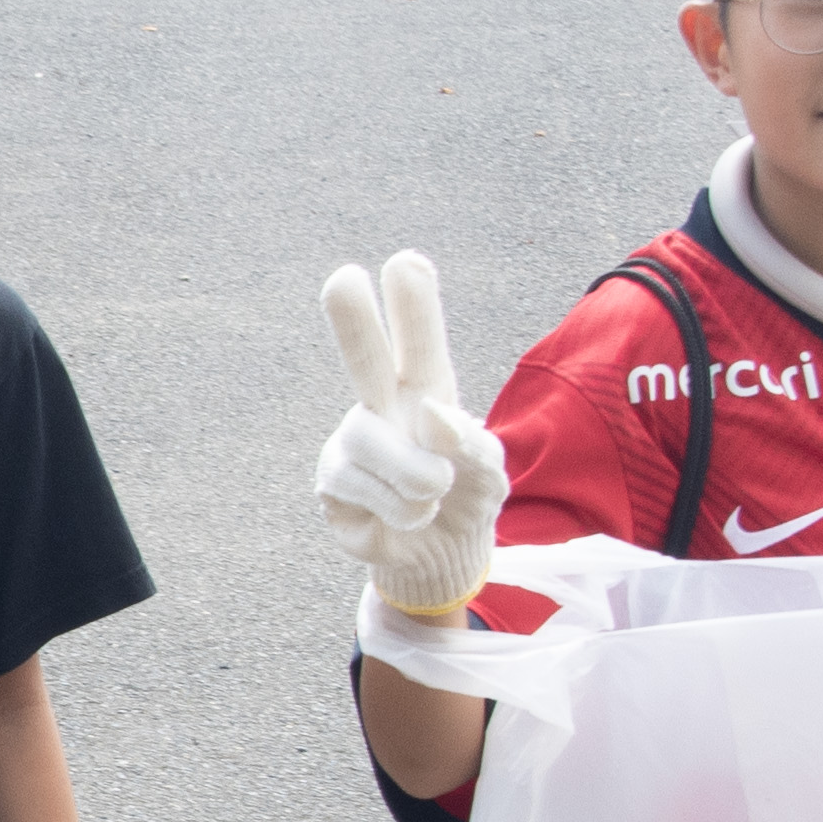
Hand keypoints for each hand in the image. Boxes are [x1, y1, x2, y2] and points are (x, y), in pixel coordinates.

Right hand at [313, 254, 509, 626]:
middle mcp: (379, 407)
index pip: (419, 343)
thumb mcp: (491, 472)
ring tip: (432, 496)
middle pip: (363, 357)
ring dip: (420, 481)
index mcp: (424, 390)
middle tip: (343, 279)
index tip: (407, 262)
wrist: (440, 558)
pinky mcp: (331, 486)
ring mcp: (350, 445)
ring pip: (382, 450)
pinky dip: (404, 513)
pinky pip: (371, 494)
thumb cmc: (466, 497)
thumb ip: (472, 443)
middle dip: (353, 320)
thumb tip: (429, 415)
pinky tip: (403, 517)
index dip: (413, 306)